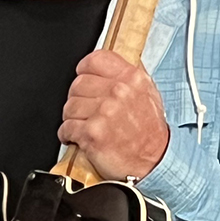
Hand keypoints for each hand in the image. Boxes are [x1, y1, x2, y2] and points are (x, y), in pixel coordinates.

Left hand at [61, 50, 170, 180]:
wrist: (153, 160)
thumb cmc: (150, 132)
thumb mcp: (148, 95)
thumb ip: (128, 77)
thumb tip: (108, 67)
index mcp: (132, 79)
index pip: (96, 60)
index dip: (84, 70)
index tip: (83, 78)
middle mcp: (119, 92)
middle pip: (77, 84)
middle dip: (78, 99)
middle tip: (85, 110)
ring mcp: (105, 112)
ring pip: (69, 106)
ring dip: (72, 118)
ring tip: (83, 125)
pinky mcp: (92, 132)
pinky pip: (66, 127)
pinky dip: (67, 134)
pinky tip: (78, 137)